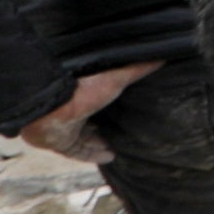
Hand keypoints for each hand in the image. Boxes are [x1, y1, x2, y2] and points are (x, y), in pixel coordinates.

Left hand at [22, 62, 154, 162]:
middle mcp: (73, 110)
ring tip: (120, 146)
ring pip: (84, 137)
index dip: (112, 105)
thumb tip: (161, 57)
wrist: (53, 107)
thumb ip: (136, 70)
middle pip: (91, 119)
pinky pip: (77, 152)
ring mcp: (65, 127)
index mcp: (83, 93)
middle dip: (105, 125)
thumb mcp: (115, 78)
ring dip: (99, 142)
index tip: (128, 109)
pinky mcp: (60, 143)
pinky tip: (109, 157)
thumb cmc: (83, 88)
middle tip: (125, 130)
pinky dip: (92, 155)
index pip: (98, 101)